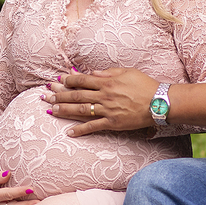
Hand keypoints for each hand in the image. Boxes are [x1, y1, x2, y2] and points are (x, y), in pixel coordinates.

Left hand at [44, 67, 158, 136]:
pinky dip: (80, 130)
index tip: (58, 81)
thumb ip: (108, 72)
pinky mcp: (112, 123)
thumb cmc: (145, 85)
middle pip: (77, 95)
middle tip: (46, 96)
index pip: (82, 80)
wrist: (159, 102)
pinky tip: (69, 132)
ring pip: (81, 110)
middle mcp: (104, 95)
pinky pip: (92, 127)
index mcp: (107, 81)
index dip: (68, 81)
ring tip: (52, 110)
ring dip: (65, 110)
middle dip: (60, 95)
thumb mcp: (127, 72)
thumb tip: (91, 73)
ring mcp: (107, 110)